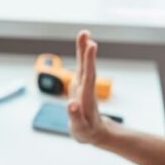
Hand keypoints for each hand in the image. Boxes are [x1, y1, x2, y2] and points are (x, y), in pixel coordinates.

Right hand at [67, 30, 109, 144]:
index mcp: (86, 98)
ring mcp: (83, 86)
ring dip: (83, 50)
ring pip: (84, 65)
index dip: (88, 61)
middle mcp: (86, 89)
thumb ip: (76, 117)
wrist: (92, 130)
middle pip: (86, 68)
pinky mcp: (80, 85)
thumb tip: (72, 104)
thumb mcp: (80, 128)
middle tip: (85, 33)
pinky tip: (83, 44)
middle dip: (86, 52)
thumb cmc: (85, 131)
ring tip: (84, 33)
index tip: (91, 46)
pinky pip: (81, 67)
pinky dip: (81, 55)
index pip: (88, 77)